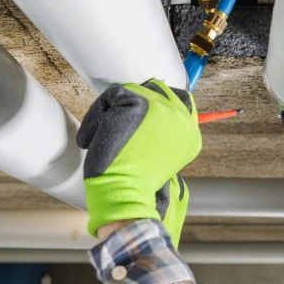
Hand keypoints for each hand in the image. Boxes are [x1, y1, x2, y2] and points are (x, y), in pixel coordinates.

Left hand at [77, 79, 200, 237]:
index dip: (154, 103)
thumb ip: (160, 134)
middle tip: (115, 129)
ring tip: (106, 142)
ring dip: (111, 115)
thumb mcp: (157, 158)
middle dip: (131, 104)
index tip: (136, 118)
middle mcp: (181, 116)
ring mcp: (162, 107)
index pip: (179, 99)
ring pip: (128, 93)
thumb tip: (144, 117)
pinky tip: (93, 141)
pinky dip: (96, 119)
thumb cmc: (136, 183)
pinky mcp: (138, 103)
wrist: (127, 194)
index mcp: (190, 132)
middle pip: (153, 89)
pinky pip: (109, 98)